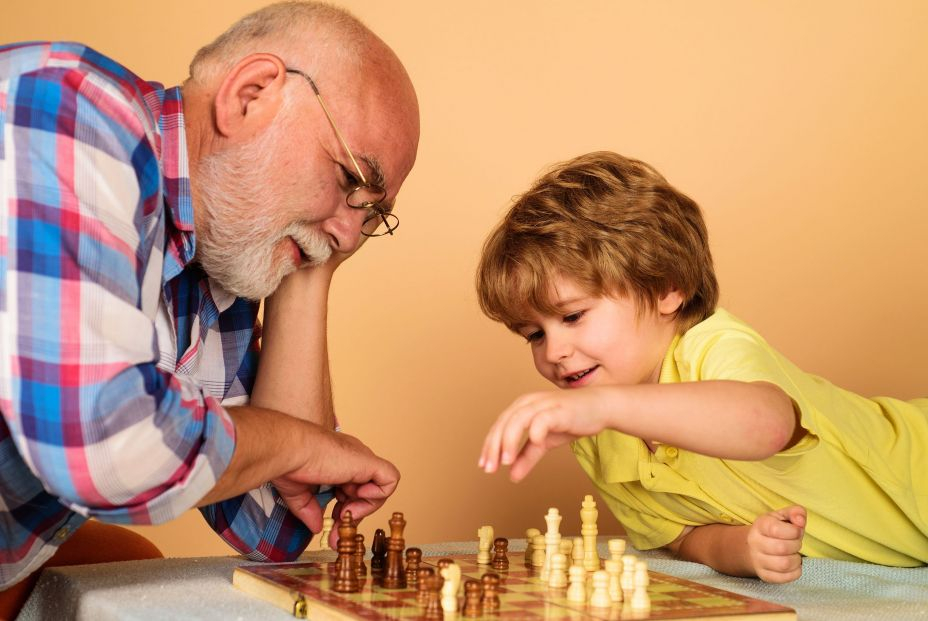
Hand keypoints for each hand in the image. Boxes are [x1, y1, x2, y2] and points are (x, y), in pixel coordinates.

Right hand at [271, 429, 399, 547]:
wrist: (290, 451)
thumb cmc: (290, 463)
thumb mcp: (299, 492)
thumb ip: (310, 509)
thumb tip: (316, 527)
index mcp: (338, 462)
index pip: (352, 490)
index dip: (344, 509)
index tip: (330, 521)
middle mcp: (353, 460)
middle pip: (365, 493)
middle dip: (353, 517)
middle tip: (338, 534)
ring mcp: (362, 460)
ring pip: (379, 490)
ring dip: (363, 509)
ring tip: (345, 514)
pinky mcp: (370, 463)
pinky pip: (390, 480)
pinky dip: (378, 495)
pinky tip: (357, 497)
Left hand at [479, 388, 610, 481]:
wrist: (599, 408)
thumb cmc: (570, 420)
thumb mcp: (545, 442)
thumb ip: (528, 457)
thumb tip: (511, 476)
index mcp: (521, 408)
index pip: (499, 427)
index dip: (489, 446)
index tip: (484, 466)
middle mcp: (529, 403)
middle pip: (504, 423)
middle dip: (494, 446)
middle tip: (490, 469)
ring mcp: (544, 404)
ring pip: (519, 420)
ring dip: (509, 440)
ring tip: (506, 461)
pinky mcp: (560, 409)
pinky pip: (544, 418)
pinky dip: (536, 430)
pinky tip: (533, 443)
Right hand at [747, 505, 805, 582]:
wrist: (754, 547)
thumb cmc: (774, 530)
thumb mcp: (783, 516)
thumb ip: (795, 513)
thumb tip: (801, 520)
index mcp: (760, 525)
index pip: (776, 530)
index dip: (794, 531)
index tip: (797, 531)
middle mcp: (755, 542)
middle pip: (781, 548)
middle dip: (796, 545)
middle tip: (796, 543)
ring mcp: (758, 560)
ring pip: (783, 564)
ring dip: (796, 560)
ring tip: (794, 555)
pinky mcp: (764, 575)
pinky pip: (784, 578)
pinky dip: (795, 572)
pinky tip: (793, 565)